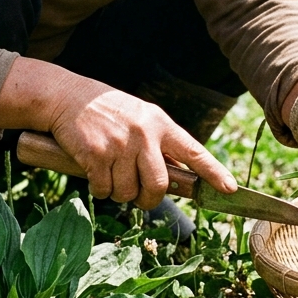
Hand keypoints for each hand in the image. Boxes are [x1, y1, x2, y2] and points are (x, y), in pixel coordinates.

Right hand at [48, 79, 236, 209]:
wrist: (67, 97)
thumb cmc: (108, 112)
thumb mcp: (141, 118)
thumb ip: (159, 143)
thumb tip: (177, 177)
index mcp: (160, 124)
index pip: (194, 152)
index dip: (214, 172)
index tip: (230, 189)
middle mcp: (144, 134)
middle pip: (159, 185)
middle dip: (149, 200)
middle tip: (140, 198)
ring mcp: (120, 145)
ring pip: (129, 192)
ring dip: (119, 194)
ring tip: (111, 177)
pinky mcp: (96, 155)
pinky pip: (104, 190)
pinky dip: (99, 190)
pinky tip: (94, 173)